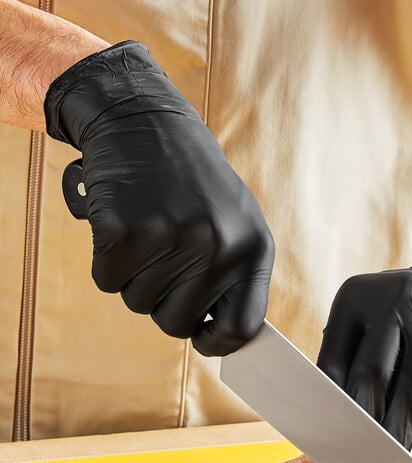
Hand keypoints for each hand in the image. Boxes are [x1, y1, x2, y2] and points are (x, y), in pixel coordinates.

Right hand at [44, 41, 273, 355]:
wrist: (145, 120)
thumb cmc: (191, 177)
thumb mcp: (234, 221)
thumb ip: (233, 275)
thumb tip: (221, 333)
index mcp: (254, 249)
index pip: (243, 327)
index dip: (218, 343)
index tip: (202, 337)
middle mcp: (220, 249)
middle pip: (177, 323)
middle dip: (164, 299)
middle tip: (163, 256)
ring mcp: (175, 240)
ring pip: (138, 303)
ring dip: (135, 275)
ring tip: (148, 228)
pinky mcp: (128, 233)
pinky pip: (107, 280)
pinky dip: (108, 258)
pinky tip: (123, 221)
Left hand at [317, 208, 411, 462]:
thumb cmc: (410, 307)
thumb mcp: (371, 310)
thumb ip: (349, 350)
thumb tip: (326, 416)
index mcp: (356, 297)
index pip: (332, 361)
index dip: (324, 408)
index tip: (320, 444)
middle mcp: (393, 304)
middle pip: (371, 376)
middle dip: (359, 427)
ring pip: (411, 391)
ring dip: (397, 438)